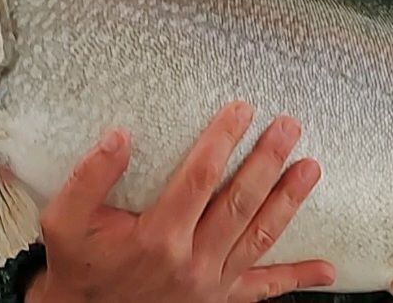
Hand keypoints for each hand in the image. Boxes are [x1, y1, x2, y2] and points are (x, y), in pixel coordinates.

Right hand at [23, 101, 333, 302]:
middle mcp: (190, 261)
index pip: (200, 177)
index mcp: (157, 236)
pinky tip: (326, 268)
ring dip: (288, 202)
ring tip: (311, 168)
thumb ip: (89, 178)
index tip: (242, 108)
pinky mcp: (218, 301)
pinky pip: (262, 290)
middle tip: (289, 127)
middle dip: (267, 162)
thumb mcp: (65, 222)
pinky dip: (295, 278)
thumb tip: (119, 136)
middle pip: (239, 203)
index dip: (223, 140)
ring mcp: (209, 285)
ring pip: (258, 238)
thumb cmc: (78, 268)